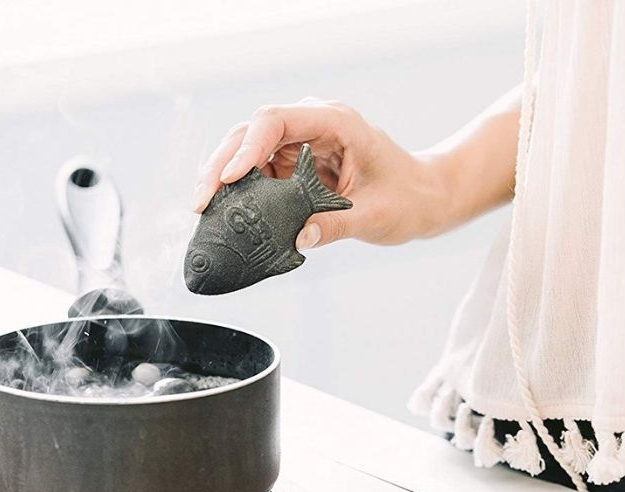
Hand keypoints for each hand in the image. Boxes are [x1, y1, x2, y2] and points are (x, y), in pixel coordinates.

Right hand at [192, 98, 450, 248]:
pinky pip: (261, 172)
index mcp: (336, 123)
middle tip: (200, 201)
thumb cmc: (409, 197)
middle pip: (252, 132)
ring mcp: (303, 143)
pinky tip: (228, 213)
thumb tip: (296, 238)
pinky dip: (242, 192)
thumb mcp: (375, 215)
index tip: (230, 178)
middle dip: (222, 164)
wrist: (424, 197)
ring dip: (225, 179)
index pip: (275, 121)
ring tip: (205, 210)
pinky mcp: (298, 164)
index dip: (247, 147)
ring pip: (249, 151)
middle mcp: (313, 125)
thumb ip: (335, 226)